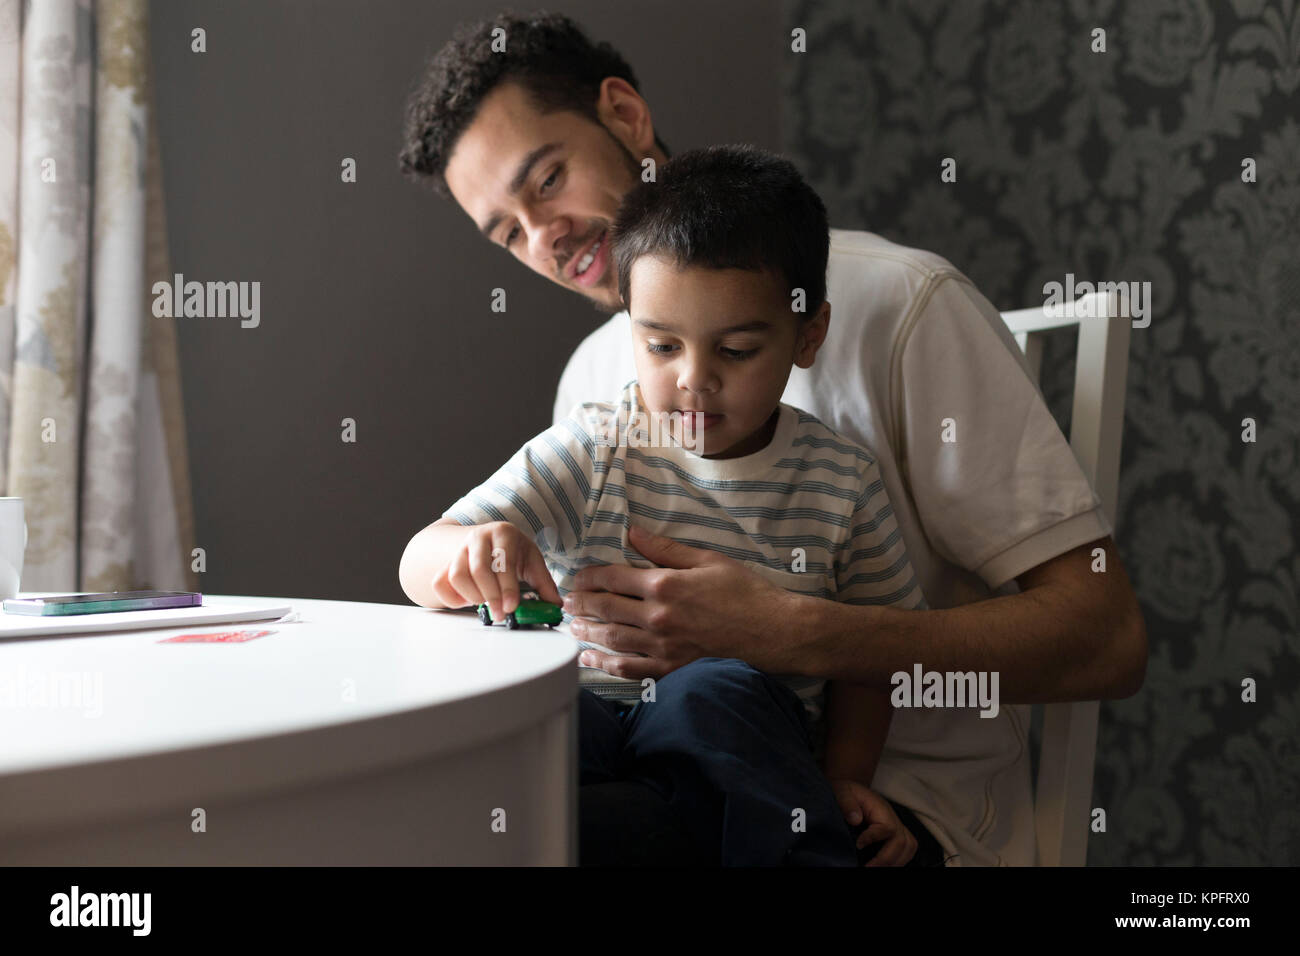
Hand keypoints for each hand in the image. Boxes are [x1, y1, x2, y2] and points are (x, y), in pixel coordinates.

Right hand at [431, 521, 560, 622]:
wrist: (485, 539)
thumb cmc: (512, 552)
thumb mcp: (531, 560)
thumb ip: (544, 583)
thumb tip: (556, 605)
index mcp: (503, 533)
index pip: (503, 561)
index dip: (507, 587)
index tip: (511, 607)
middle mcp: (478, 537)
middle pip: (478, 569)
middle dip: (490, 596)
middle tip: (500, 614)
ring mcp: (459, 549)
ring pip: (457, 576)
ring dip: (472, 596)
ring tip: (486, 602)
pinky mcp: (445, 562)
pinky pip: (440, 583)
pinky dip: (451, 598)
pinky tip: (467, 601)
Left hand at [562, 524, 799, 678]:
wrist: (774, 632)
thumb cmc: (746, 592)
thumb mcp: (708, 560)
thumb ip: (666, 549)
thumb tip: (634, 532)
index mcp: (665, 584)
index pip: (613, 577)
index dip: (590, 576)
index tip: (578, 577)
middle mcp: (658, 616)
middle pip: (606, 608)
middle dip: (580, 604)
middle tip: (564, 602)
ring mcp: (663, 646)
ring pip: (612, 638)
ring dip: (586, 632)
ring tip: (572, 627)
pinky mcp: (671, 668)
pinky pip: (630, 668)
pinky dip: (605, 663)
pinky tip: (590, 658)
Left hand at [829, 778, 917, 866]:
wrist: (852, 792)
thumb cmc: (847, 793)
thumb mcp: (842, 793)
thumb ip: (847, 803)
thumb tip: (855, 820)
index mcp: (881, 809)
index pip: (888, 827)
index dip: (874, 838)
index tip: (858, 845)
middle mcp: (893, 819)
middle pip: (902, 841)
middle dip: (886, 859)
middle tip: (868, 867)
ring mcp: (897, 827)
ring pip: (909, 847)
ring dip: (896, 862)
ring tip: (875, 868)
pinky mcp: (896, 835)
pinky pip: (906, 849)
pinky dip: (899, 860)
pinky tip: (884, 865)